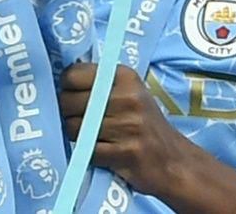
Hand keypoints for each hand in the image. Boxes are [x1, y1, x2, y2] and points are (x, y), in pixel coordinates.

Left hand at [60, 63, 192, 198]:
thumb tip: (61, 82)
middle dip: (67, 113)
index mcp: (124, 76)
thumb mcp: (129, 93)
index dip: (66, 87)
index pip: (73, 75)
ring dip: (77, 135)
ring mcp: (127, 125)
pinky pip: (87, 150)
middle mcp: (127, 97)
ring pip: (74, 127)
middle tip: (80, 120)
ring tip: (91, 136)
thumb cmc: (144, 124)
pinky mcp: (125, 151)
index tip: (71, 95)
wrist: (174, 161)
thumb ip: (100, 84)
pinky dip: (88, 153)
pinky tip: (101, 151)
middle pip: (69, 102)